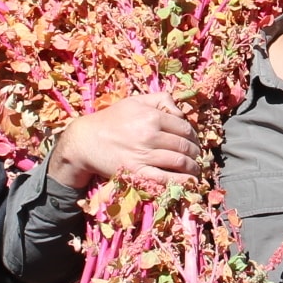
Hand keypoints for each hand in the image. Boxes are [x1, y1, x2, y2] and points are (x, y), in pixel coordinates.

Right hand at [48, 93, 196, 190]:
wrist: (85, 141)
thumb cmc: (111, 120)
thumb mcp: (134, 101)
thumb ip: (160, 100)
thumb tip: (182, 111)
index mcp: (152, 116)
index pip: (184, 128)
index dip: (194, 136)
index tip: (195, 142)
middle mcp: (150, 135)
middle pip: (184, 146)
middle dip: (195, 153)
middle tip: (197, 157)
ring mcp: (144, 155)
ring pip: (179, 162)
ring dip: (193, 168)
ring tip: (195, 170)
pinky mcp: (137, 173)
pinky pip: (166, 179)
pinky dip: (182, 181)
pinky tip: (189, 182)